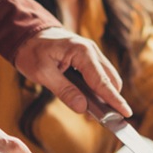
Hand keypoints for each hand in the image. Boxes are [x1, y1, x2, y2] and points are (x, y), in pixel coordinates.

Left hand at [13, 27, 130, 117]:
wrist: (26, 33)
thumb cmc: (31, 50)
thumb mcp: (41, 73)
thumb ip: (64, 90)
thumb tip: (82, 108)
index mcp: (81, 52)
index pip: (102, 81)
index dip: (114, 99)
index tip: (126, 113)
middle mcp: (91, 50)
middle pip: (111, 80)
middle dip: (110, 100)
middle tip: (102, 119)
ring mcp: (91, 53)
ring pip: (107, 78)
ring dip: (104, 95)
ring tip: (92, 112)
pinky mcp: (87, 58)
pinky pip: (99, 75)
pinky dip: (97, 89)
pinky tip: (88, 99)